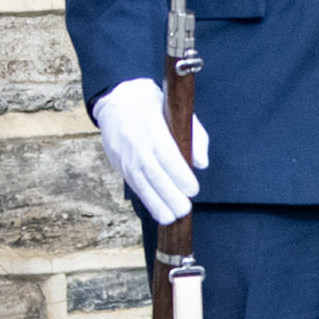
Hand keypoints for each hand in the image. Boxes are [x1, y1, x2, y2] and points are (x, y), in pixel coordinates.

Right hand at [92, 78, 209, 223]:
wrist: (117, 101)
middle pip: (152, 174)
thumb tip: (201, 163)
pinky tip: (159, 212)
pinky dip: (147, 200)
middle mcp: (136, 143)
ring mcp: (124, 156)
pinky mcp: (118, 164)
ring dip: (156, 204)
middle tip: (185, 209)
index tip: (193, 189)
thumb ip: (195, 135)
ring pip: (140, 184)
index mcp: (152, 127)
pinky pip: (134, 185)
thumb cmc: (154, 106)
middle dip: (169, 195)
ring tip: (172, 218)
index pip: (166, 155)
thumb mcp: (177, 111)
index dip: (179, 175)